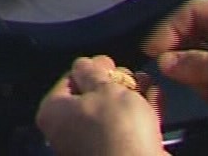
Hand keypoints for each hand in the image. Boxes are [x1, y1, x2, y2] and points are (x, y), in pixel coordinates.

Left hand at [37, 56, 166, 155]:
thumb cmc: (116, 128)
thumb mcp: (104, 88)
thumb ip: (93, 72)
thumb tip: (84, 64)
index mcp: (53, 112)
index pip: (68, 80)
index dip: (90, 67)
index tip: (108, 61)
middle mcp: (67, 130)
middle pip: (91, 96)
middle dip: (114, 81)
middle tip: (128, 71)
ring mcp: (92, 144)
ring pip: (112, 112)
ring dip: (131, 94)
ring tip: (145, 79)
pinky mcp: (118, 153)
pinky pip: (127, 128)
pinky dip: (140, 112)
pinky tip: (154, 96)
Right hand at [143, 0, 207, 102]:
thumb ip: (200, 62)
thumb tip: (165, 63)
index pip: (190, 10)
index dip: (167, 30)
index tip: (150, 52)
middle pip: (197, 32)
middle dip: (181, 55)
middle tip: (171, 74)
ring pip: (206, 53)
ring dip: (196, 72)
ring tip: (198, 89)